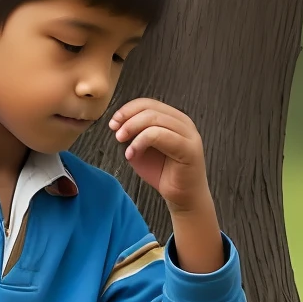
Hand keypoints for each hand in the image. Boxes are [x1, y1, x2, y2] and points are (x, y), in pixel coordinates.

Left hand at [108, 98, 211, 212]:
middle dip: (128, 119)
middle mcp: (183, 122)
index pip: (148, 103)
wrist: (183, 197)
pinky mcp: (189, 149)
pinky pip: (160, 135)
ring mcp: (188, 134)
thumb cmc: (163, 173)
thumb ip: (134, 134)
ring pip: (154, 119)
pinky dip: (140, 142)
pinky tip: (131, 154)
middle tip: (116, 134)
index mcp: (173, 118)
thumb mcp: (142, 149)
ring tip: (123, 145)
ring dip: (133, 129)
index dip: (128, 110)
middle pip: (150, 109)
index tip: (113, 123)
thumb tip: (118, 123)